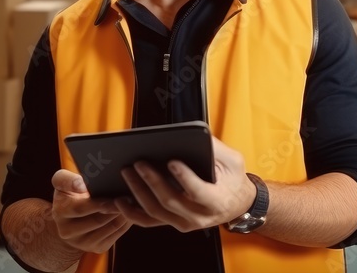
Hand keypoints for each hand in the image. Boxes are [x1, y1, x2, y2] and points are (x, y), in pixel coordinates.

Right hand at [51, 169, 131, 253]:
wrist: (71, 219)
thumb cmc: (70, 193)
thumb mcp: (63, 182)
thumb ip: (66, 180)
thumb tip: (81, 185)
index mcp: (60, 213)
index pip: (81, 208)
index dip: (99, 203)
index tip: (114, 196)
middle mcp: (68, 232)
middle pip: (98, 220)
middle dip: (115, 208)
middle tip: (130, 197)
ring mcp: (83, 243)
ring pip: (110, 227)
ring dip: (123, 215)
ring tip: (133, 202)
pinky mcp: (97, 247)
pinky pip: (116, 234)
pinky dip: (126, 222)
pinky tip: (131, 211)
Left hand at [115, 137, 256, 233]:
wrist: (236, 204)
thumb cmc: (233, 179)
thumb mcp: (233, 161)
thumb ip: (215, 148)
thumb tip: (195, 133)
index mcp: (217, 200)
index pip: (198, 191)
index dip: (184, 178)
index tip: (172, 161)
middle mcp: (199, 216)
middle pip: (171, 202)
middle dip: (152, 181)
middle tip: (139, 163)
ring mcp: (184, 223)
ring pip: (155, 212)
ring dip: (138, 193)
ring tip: (127, 173)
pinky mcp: (172, 223)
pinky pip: (148, 221)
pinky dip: (131, 212)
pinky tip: (120, 199)